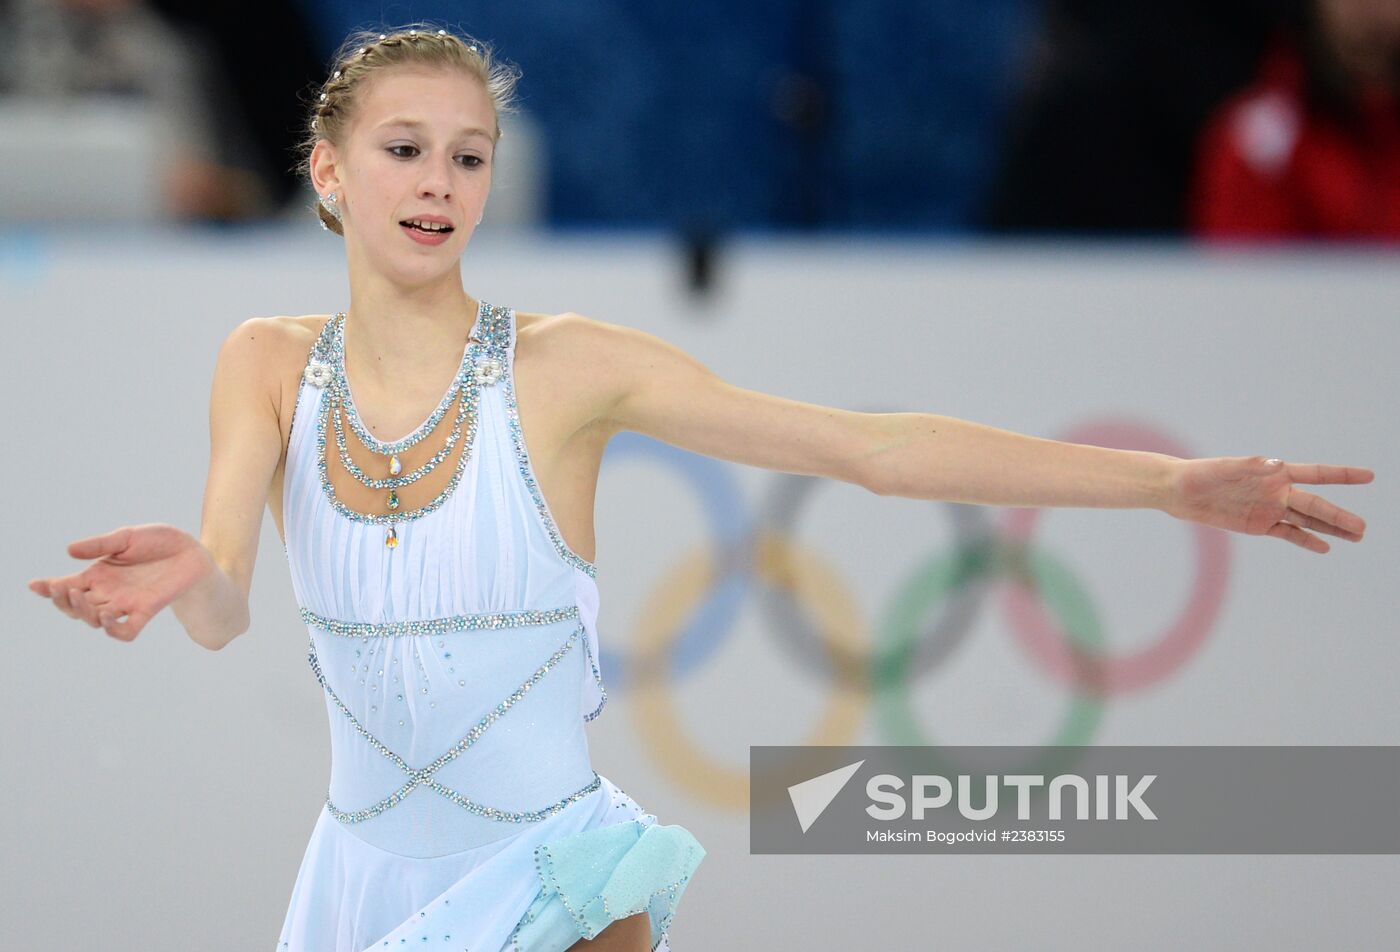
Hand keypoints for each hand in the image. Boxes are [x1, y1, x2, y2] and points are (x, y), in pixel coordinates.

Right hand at [27, 523, 215, 640]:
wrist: (193, 551)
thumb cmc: (160, 542)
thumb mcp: (127, 536)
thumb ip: (100, 544)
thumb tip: (68, 551)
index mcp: (98, 575)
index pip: (66, 586)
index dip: (48, 589)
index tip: (35, 585)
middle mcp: (108, 593)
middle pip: (75, 607)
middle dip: (63, 601)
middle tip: (63, 588)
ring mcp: (126, 604)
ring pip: (94, 620)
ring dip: (82, 612)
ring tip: (80, 595)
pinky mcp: (146, 611)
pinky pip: (126, 631)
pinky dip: (114, 629)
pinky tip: (109, 615)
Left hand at [1163, 455, 1372, 552]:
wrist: (1180, 492)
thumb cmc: (1201, 474)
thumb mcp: (1223, 468)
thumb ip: (1248, 467)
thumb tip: (1275, 465)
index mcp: (1274, 473)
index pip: (1315, 474)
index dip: (1342, 475)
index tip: (1369, 476)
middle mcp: (1277, 491)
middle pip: (1315, 505)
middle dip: (1338, 516)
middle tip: (1363, 528)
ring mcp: (1269, 509)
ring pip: (1307, 521)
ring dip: (1330, 529)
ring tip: (1357, 536)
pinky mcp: (1258, 525)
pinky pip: (1287, 534)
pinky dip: (1305, 541)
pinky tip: (1325, 547)